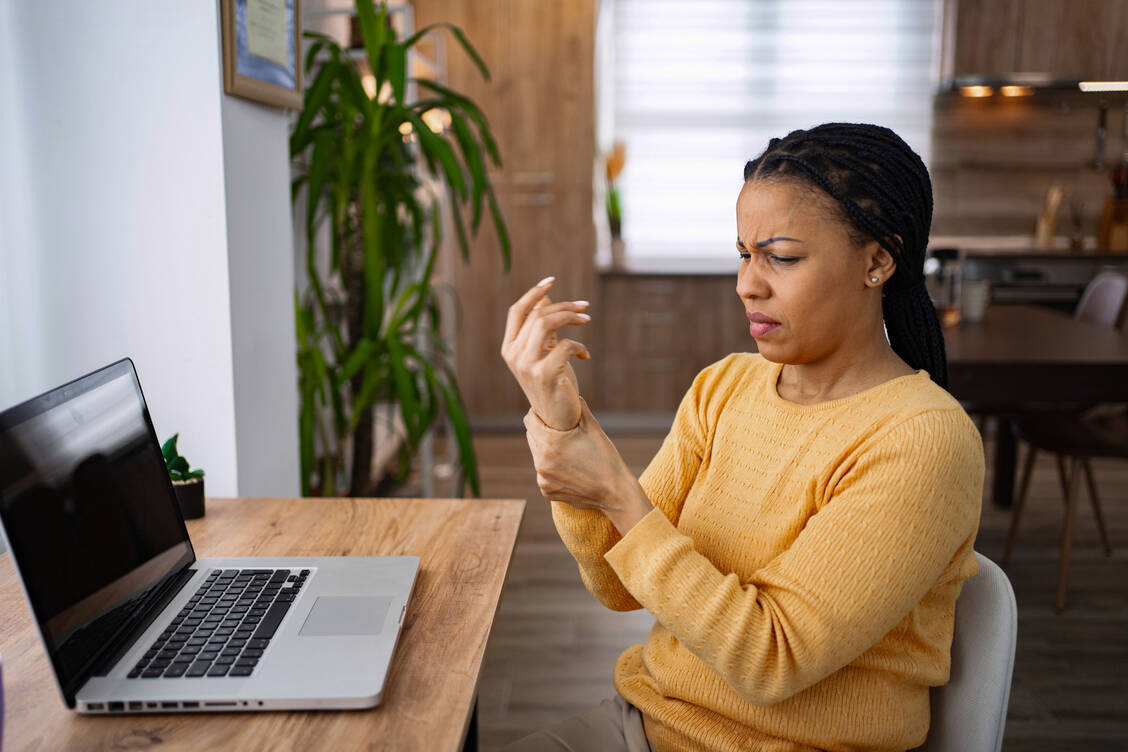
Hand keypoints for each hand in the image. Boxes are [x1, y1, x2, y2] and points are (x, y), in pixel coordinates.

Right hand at [501, 276, 591, 429]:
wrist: (557, 417)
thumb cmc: (553, 381)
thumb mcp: (545, 351)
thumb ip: (541, 327)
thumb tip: (544, 299)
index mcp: (509, 347)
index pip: (517, 311)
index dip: (534, 293)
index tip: (551, 281)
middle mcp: (514, 355)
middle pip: (537, 315)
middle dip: (564, 306)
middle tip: (584, 308)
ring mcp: (527, 365)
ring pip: (546, 324)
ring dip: (570, 317)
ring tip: (586, 320)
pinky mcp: (545, 375)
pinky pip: (565, 346)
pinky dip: (579, 346)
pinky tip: (585, 355)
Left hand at [524, 399, 653, 535]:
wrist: (615, 492)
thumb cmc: (606, 458)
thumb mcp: (593, 428)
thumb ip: (578, 408)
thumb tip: (569, 390)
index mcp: (550, 443)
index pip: (529, 420)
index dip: (537, 414)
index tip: (547, 413)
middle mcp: (541, 461)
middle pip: (532, 437)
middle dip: (543, 431)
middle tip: (560, 431)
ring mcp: (542, 478)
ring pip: (537, 456)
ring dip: (547, 450)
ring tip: (567, 450)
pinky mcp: (546, 491)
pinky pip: (543, 474)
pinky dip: (552, 469)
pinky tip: (569, 468)